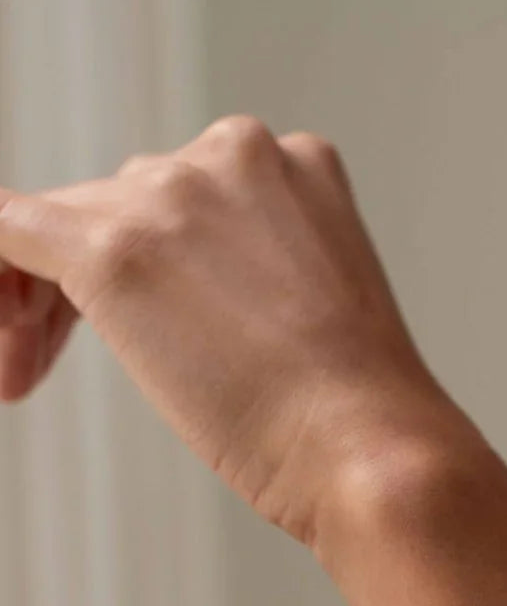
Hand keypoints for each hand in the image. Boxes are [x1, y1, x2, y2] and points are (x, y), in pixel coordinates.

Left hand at [0, 115, 459, 540]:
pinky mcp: (111, 247)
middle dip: (88, 286)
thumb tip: (184, 298)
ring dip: (41, 301)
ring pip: (63, 223)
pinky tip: (7, 340)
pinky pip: (4, 230)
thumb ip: (254, 273)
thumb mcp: (321, 313)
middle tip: (53, 365)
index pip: (189, 196)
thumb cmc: (358, 415)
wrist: (371, 449)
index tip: (157, 334)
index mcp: (298, 167)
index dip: (158, 262)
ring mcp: (171, 195)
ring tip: (30, 373)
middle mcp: (232, 156)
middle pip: (119, 202)